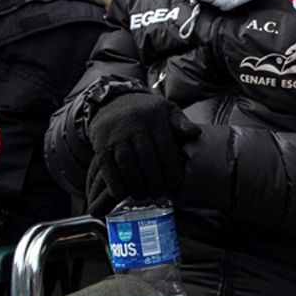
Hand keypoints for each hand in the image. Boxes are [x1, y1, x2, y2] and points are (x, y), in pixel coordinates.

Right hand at [85, 92, 200, 214]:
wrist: (112, 100)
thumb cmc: (146, 111)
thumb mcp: (167, 110)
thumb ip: (181, 123)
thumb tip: (196, 134)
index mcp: (154, 117)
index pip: (165, 147)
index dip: (170, 169)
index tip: (174, 185)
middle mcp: (134, 124)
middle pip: (146, 156)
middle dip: (153, 179)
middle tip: (158, 193)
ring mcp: (115, 133)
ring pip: (126, 161)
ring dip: (135, 183)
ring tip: (142, 195)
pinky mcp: (100, 142)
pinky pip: (106, 164)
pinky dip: (113, 181)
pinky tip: (120, 194)